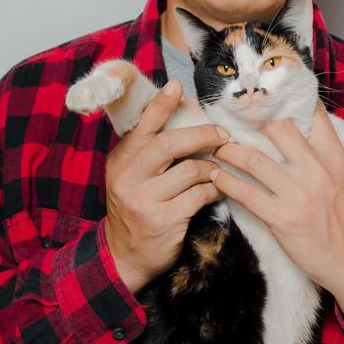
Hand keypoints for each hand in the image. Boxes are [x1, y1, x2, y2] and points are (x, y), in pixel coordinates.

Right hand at [101, 80, 228, 293]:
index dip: (159, 105)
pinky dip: (213, 191)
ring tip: (217, 170)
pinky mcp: (164, 220)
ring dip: (210, 168)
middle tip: (222, 134)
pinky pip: (198, 196)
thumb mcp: (131, 178)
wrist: (125, 257)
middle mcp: (128, 178)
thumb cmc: (136, 210)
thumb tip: (181, 119)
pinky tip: (217, 191)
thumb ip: (147, 152)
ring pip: (189, 171)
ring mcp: (144, 200)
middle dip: (201, 136)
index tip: (176, 85)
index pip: (141, 127)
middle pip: (169, 145)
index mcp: (120, 162)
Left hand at [211, 105, 343, 336]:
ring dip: (229, 151)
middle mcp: (316, 171)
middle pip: (277, 129)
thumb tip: (304, 134)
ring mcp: (298, 194)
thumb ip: (327, 157)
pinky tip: (216, 177)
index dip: (287, 102)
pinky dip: (226, 183)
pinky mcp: (282, 219)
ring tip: (216, 147)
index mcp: (335, 158)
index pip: (313, 116)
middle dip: (250, 122)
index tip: (265, 96)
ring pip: (254, 159)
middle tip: (231, 120)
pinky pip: (246, 194)